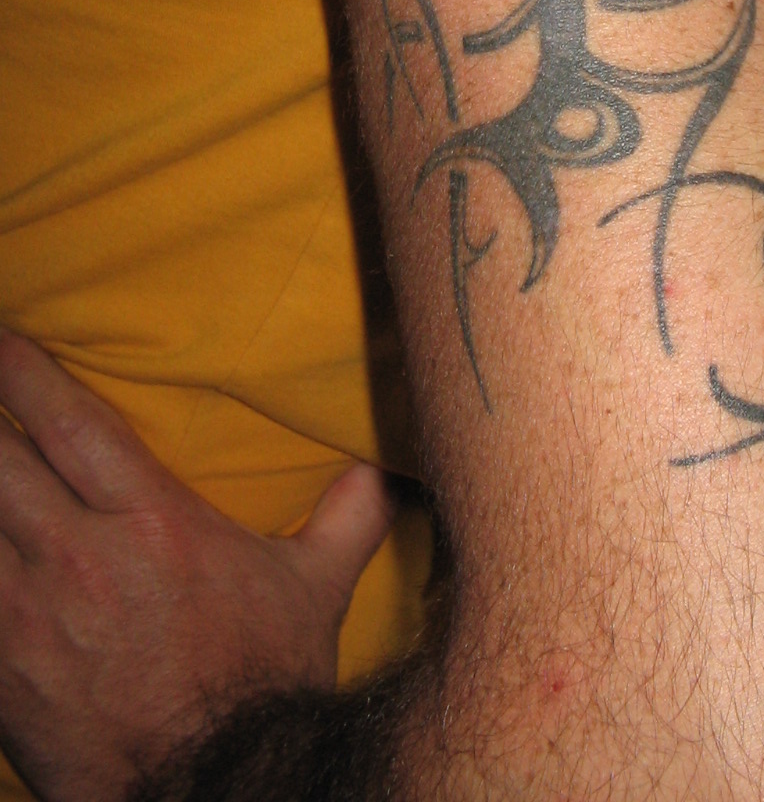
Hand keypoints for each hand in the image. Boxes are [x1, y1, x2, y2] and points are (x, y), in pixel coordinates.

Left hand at [0, 328, 395, 801]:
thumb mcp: (316, 589)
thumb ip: (350, 512)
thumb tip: (391, 465)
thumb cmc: (261, 683)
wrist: (210, 785)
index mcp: (154, 524)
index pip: (74, 427)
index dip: (27, 374)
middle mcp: (79, 559)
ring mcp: (26, 618)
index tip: (3, 339)